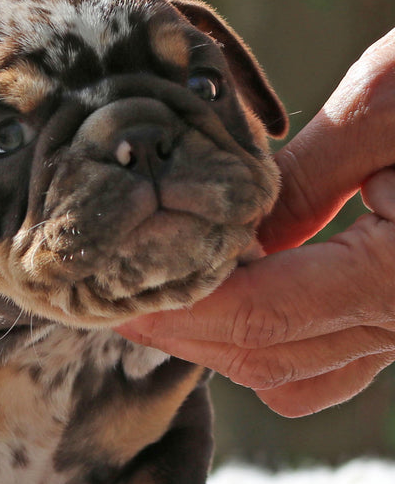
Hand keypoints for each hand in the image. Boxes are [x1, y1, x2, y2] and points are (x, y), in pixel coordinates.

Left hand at [118, 27, 394, 416]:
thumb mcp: (388, 106)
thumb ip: (300, 179)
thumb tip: (230, 237)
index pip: (260, 316)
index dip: (178, 311)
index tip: (116, 292)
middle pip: (267, 358)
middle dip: (182, 334)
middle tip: (116, 302)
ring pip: (294, 378)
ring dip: (219, 348)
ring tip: (162, 303)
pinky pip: (328, 369)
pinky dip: (268, 348)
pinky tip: (233, 305)